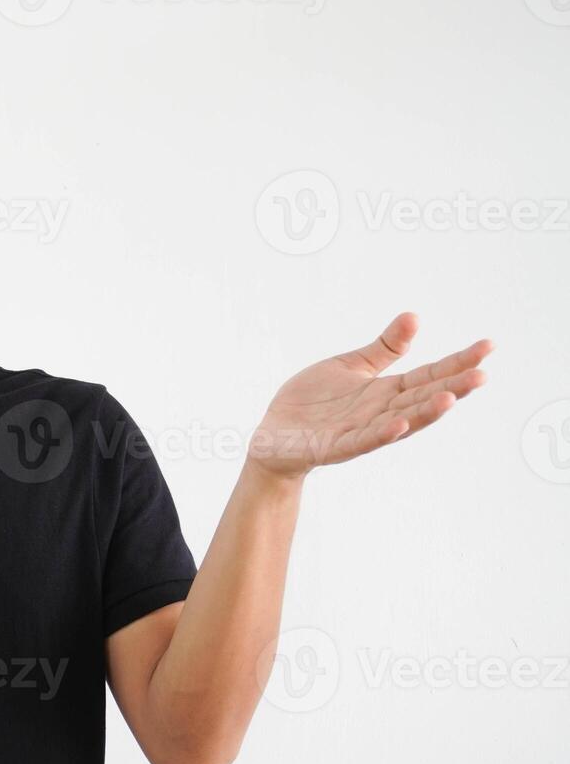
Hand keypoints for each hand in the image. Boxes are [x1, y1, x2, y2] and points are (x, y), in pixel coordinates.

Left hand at [247, 312, 492, 479]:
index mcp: (387, 392)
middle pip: (423, 398)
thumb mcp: (352, 366)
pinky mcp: (334, 447)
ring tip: (451, 398)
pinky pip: (362, 441)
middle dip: (453, 387)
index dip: (458, 362)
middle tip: (483, 373)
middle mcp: (381, 413)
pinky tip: (398, 424)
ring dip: (425, 413)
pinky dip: (381, 434)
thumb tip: (415, 316)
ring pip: (401, 422)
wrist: (274, 435)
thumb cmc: (314, 402)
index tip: (488, 346)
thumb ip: (384, 348)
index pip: (430, 375)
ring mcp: (360, 432)